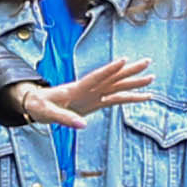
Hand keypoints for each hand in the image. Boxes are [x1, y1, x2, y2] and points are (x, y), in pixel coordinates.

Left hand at [13, 53, 155, 125]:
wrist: (35, 105)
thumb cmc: (39, 106)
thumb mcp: (47, 113)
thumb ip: (64, 118)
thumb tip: (83, 125)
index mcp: (76, 88)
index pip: (96, 77)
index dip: (109, 70)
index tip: (124, 61)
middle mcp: (88, 88)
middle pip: (112, 77)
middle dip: (130, 70)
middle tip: (147, 62)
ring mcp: (93, 95)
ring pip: (117, 86)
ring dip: (133, 82)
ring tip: (151, 77)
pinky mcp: (95, 103)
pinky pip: (116, 99)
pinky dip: (129, 98)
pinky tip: (143, 96)